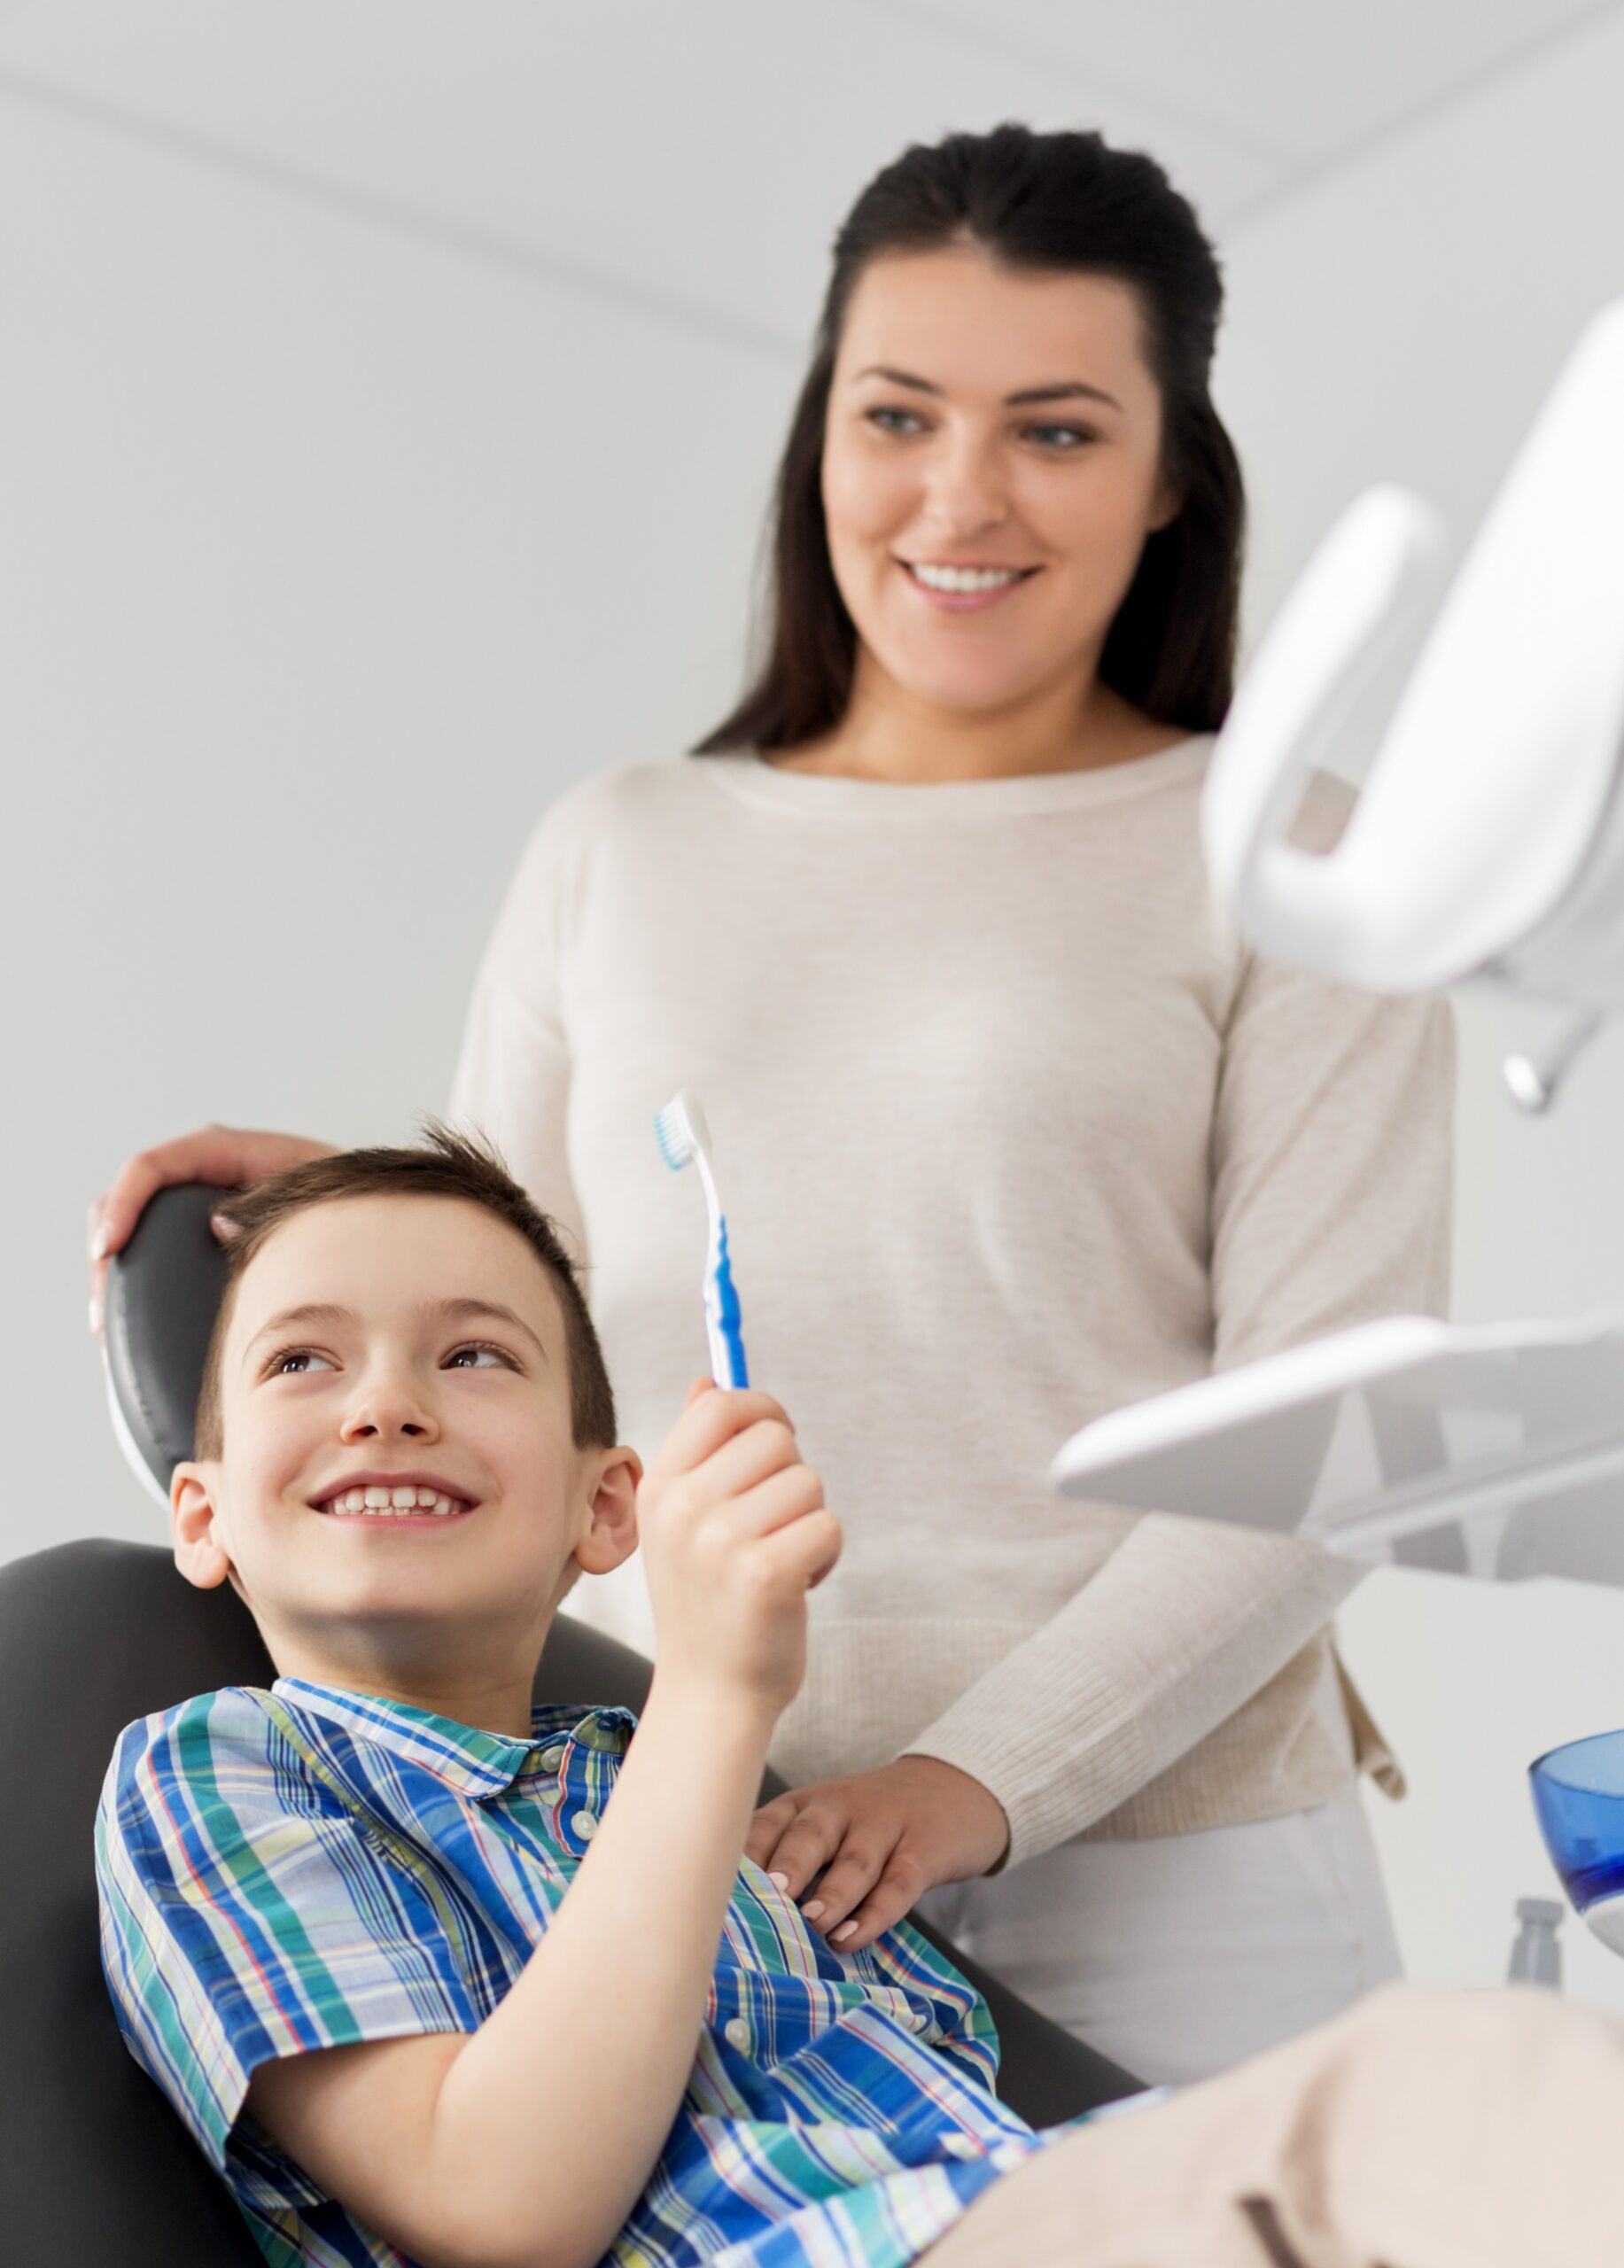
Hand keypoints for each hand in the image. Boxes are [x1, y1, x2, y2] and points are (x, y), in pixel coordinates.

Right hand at [88, 1123, 336, 1332]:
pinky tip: (128, 1322)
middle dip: (105, 1247)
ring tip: (107, 1322)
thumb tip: (219, 1223)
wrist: (363, 1216)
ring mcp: (195, 1203)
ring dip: (111, 1270)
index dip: (124, 1203)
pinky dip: (131, 1282)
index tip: (108, 1248)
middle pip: (127, 1197)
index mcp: (227, 1150)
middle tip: (103, 1306)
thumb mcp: (316, 1196)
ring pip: (130, 1225)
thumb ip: (272, 1204)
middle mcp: (202, 1171)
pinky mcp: (195, 1232)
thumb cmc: (345, 1201)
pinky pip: (148, 1248)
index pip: (154, 1166)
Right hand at [638, 1381, 841, 1718]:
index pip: (721, 1406)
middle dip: (791, 1476)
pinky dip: (826, 1556)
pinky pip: (828, 1526)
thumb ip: (695, 1451)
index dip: (762, 1410)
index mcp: (661, 1486)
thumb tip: (708, 1382)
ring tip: (780, 1560)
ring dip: (810, 1521)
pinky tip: (797, 1585)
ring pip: (809, 1482)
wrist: (710, 1693)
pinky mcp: (766, 1573)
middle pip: (776, 1437)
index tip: (779, 1436)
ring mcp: (721, 1540)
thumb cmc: (707, 1603)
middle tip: (772, 1526)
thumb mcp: (679, 1523)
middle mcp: (684, 1507)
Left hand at [746, 1757, 1008, 1954]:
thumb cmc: (873, 1821)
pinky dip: (875, 1912)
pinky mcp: (923, 1850)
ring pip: (854, 1860)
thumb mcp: (831, 1825)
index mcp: (807, 1803)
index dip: (743, 1858)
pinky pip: (898, 1882)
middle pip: (808, 1835)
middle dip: (785, 1867)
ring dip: (831, 1894)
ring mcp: (885, 1827)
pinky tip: (853, 1935)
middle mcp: (841, 1808)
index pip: (767, 1823)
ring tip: (812, 1925)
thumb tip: (744, 1924)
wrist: (956, 1788)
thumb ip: (795, 1861)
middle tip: (768, 1898)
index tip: (716, 1892)